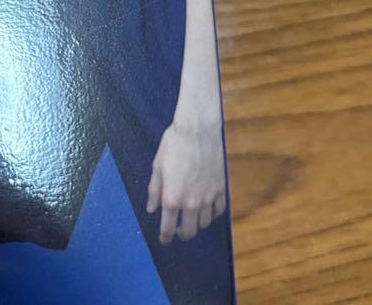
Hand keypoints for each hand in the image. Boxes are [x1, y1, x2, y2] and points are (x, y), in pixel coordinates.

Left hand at [147, 119, 226, 244]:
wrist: (198, 130)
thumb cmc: (174, 145)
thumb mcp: (158, 166)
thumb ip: (154, 190)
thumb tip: (151, 208)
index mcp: (172, 198)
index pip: (167, 227)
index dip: (164, 237)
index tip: (164, 241)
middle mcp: (191, 203)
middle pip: (189, 231)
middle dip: (181, 234)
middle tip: (177, 231)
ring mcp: (208, 197)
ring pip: (204, 223)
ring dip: (196, 224)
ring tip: (191, 218)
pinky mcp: (220, 189)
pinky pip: (218, 211)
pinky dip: (212, 214)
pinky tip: (207, 209)